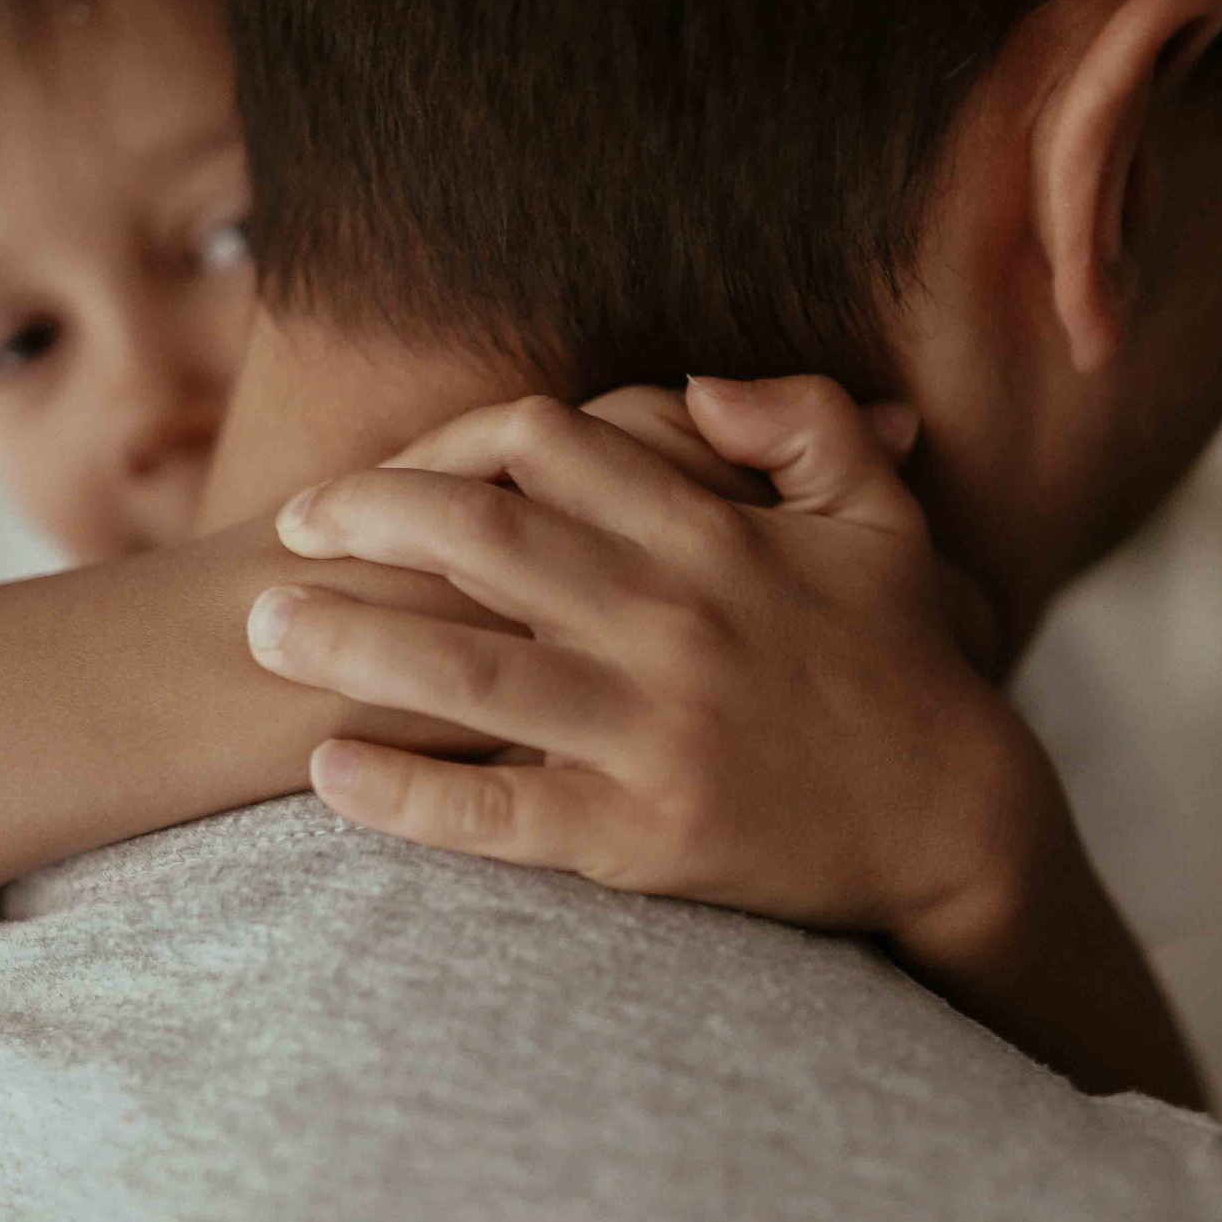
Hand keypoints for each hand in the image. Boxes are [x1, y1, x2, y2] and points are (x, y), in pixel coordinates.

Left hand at [245, 376, 1059, 947]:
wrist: (958, 826)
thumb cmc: (910, 669)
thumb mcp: (885, 520)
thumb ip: (805, 422)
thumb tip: (697, 384)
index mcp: (713, 536)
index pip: (547, 445)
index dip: (447, 443)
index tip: (388, 470)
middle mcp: (670, 621)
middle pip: (476, 538)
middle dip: (363, 519)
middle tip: (292, 528)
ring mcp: (650, 732)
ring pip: (462, 670)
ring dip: (345, 642)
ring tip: (263, 630)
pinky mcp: (640, 837)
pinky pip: (492, 813)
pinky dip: (400, 794)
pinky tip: (329, 777)